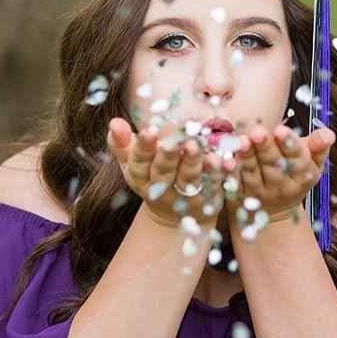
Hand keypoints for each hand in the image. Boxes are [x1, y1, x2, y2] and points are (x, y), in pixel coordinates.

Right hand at [106, 116, 230, 227]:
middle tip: (174, 142)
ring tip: (196, 147)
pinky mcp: (206, 200)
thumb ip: (122, 143)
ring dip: (193, 164)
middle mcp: (160, 189)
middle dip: (168, 157)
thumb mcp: (133, 163)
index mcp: (140, 178)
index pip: (138, 163)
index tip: (148, 131)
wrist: (175, 216)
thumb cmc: (152, 177)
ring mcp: (184, 197)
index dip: (143, 148)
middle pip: (163, 172)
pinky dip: (219, 173)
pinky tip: (223, 159)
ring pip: (188, 180)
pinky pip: (213, 185)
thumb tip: (113, 121)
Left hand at [225, 123, 335, 223]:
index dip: (290, 145)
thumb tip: (328, 134)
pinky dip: (229, 172)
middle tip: (257, 132)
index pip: (298, 159)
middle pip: (274, 166)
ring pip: (253, 173)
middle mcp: (281, 187)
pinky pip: (233, 183)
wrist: (273, 213)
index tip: (281, 131)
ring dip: (247, 157)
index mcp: (302, 176)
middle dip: (266, 148)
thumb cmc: (293, 176)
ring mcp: (259, 194)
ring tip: (242, 141)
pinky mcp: (239, 196)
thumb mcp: (311, 164)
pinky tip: (225, 160)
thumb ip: (318, 147)